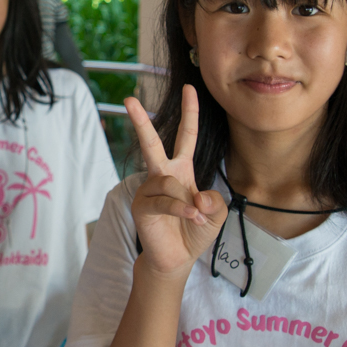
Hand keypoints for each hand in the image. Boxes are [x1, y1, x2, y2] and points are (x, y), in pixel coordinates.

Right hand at [127, 85, 227, 278]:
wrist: (178, 258)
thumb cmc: (195, 231)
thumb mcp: (217, 213)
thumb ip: (215, 200)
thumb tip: (197, 195)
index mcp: (181, 170)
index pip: (186, 135)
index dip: (189, 112)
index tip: (190, 88)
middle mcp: (162, 175)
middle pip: (151, 143)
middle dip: (140, 121)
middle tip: (129, 99)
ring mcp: (149, 190)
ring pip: (167, 181)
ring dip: (187, 201)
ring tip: (196, 217)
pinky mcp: (141, 206)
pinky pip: (163, 201)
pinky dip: (181, 209)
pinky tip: (191, 216)